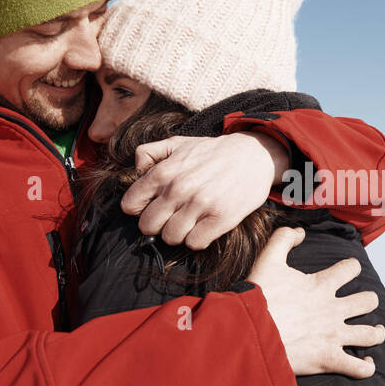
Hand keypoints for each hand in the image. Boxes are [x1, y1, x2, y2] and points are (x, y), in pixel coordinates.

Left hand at [120, 132, 289, 248]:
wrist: (254, 154)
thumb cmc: (213, 152)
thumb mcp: (178, 142)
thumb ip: (149, 152)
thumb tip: (136, 172)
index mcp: (163, 172)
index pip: (130, 205)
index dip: (139, 209)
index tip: (153, 207)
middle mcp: (178, 189)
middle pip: (148, 226)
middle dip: (158, 224)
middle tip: (172, 218)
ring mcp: (200, 205)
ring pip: (171, 238)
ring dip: (178, 233)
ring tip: (189, 222)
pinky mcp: (221, 218)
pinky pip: (195, 243)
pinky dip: (197, 239)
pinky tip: (204, 227)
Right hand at [246, 227, 384, 377]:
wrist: (249, 332)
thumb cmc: (258, 297)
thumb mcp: (268, 259)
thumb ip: (283, 238)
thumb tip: (300, 233)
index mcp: (322, 285)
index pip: (351, 269)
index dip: (351, 267)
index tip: (347, 271)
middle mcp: (334, 310)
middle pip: (368, 301)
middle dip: (368, 301)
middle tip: (362, 303)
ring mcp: (334, 336)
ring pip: (371, 335)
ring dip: (376, 333)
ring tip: (375, 331)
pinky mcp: (329, 360)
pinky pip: (359, 368)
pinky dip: (366, 367)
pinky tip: (366, 363)